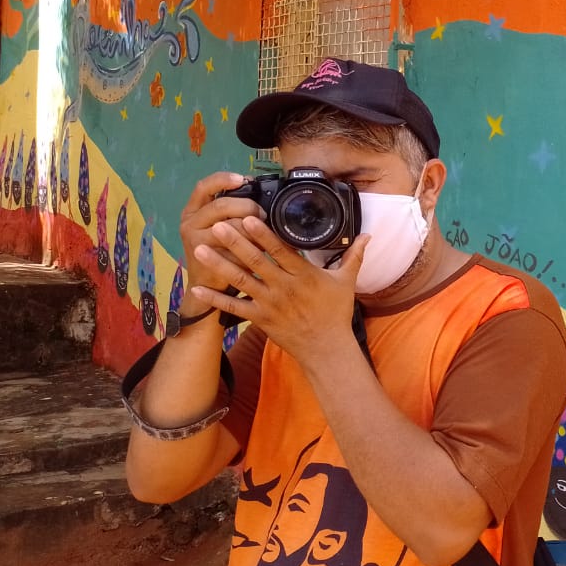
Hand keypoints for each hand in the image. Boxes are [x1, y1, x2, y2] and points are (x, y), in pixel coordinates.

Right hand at [178, 172, 264, 296]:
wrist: (207, 286)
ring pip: (231, 227)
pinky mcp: (206, 257)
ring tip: (262, 236)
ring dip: (252, 230)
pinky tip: (259, 251)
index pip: (204, 186)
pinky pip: (234, 247)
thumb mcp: (222, 226)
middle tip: (263, 215)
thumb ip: (233, 210)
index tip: (243, 178)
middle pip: (222, 205)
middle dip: (248, 207)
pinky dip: (250, 248)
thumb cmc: (221, 252)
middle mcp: (190, 222)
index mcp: (193, 210)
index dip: (223, 179)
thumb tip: (261, 192)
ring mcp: (194, 239)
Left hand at [188, 214, 370, 363]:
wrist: (326, 348)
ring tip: (200, 248)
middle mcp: (284, 287)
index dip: (264, 233)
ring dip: (219, 264)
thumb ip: (354, 257)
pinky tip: (196, 287)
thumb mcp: (347, 283)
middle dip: (235, 242)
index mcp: (303, 275)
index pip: (281, 250)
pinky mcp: (259, 319)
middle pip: (256, 261)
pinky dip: (215, 298)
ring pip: (241, 281)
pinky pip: (233, 307)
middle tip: (216, 225)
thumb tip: (368, 235)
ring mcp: (269, 304)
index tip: (248, 217)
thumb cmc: (335, 313)